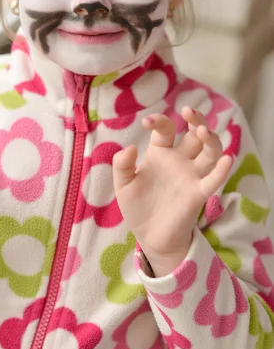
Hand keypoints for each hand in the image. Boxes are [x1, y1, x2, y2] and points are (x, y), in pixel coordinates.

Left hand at [113, 107, 231, 275]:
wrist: (149, 237)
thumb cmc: (137, 207)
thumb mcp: (123, 185)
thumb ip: (122, 165)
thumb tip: (130, 147)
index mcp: (161, 153)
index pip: (166, 130)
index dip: (159, 121)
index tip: (146, 122)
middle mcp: (180, 160)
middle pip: (195, 134)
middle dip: (196, 119)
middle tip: (189, 112)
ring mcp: (191, 176)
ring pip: (210, 151)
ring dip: (211, 139)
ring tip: (203, 131)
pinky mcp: (198, 194)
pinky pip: (214, 179)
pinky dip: (222, 169)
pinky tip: (227, 159)